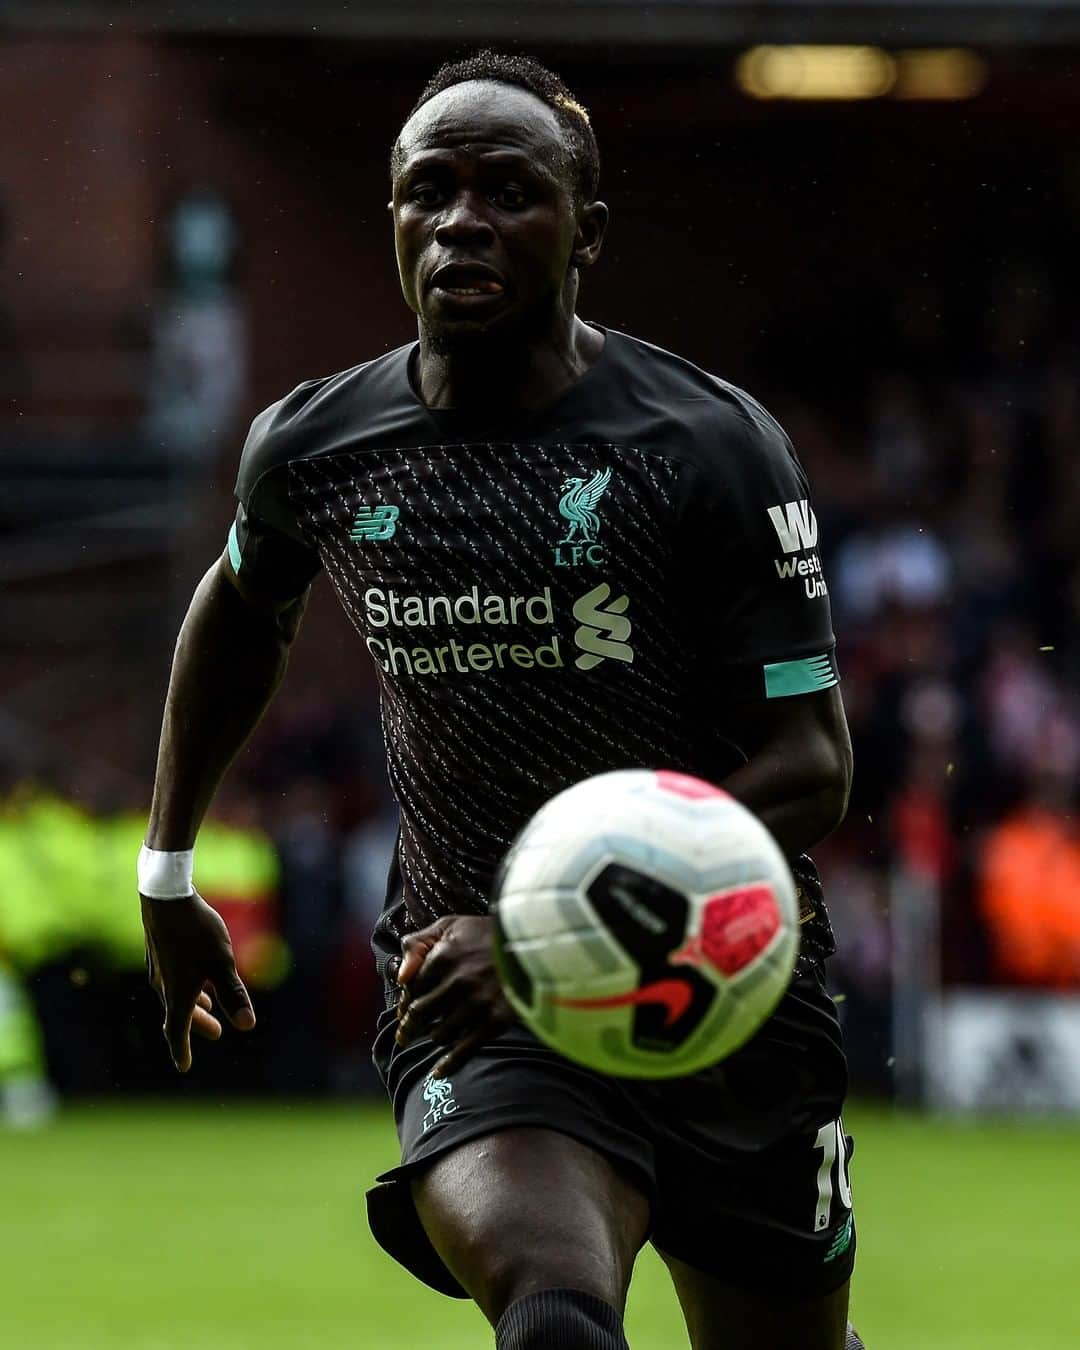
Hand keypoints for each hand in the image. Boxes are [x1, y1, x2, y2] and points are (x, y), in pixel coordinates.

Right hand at [141, 890, 254, 1072]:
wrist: (166, 897)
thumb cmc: (197, 931)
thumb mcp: (222, 963)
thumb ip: (234, 994)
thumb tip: (248, 1025)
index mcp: (176, 994)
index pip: (177, 1031)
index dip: (182, 1050)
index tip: (185, 1067)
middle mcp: (163, 985)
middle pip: (178, 1014)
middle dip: (198, 1026)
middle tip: (217, 1033)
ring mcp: (158, 968)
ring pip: (175, 995)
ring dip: (194, 1006)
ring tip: (209, 1007)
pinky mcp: (159, 952)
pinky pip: (172, 980)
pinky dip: (187, 988)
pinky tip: (199, 977)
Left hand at [395, 915, 513, 1076]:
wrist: (532, 944)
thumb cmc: (487, 933)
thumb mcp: (450, 926)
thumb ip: (418, 944)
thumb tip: (399, 978)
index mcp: (443, 957)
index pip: (412, 989)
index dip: (406, 1001)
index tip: (405, 1009)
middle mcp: (457, 982)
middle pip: (421, 1015)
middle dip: (410, 1026)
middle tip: (405, 1034)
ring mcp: (477, 1004)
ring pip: (440, 1034)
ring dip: (435, 1036)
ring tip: (439, 1033)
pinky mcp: (495, 1021)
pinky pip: (464, 1051)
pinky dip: (448, 1065)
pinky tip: (438, 1072)